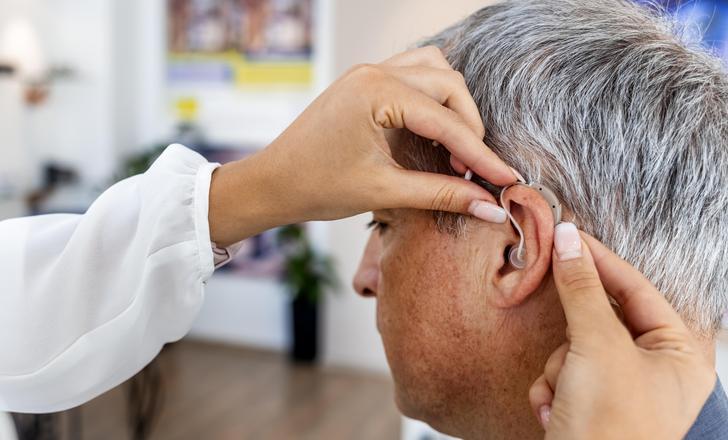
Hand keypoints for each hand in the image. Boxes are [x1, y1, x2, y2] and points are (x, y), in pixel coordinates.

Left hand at [209, 47, 515, 245]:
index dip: (480, 154)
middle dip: (470, 128)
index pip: (446, 121)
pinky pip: (414, 75)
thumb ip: (441, 195)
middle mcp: (374, 72)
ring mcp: (368, 72)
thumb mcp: (384, 193)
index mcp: (376, 92)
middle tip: (475, 171)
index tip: (506, 179)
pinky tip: (435, 130)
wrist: (272, 183)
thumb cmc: (317, 187)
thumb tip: (491, 208)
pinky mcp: (365, 82)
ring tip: (457, 149)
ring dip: (454, 107)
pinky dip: (433, 98)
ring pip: (435, 72)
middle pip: (449, 86)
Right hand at [529, 223, 715, 438]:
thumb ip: (582, 289)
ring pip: (573, 345)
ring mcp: (621, 387)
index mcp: (677, 352)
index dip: (599, 261)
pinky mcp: (591, 403)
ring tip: (564, 395)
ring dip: (558, 368)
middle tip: (564, 331)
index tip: (566, 235)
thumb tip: (569, 239)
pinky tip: (556, 412)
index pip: (635, 287)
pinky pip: (561, 371)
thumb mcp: (597, 346)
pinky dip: (551, 388)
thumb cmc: (612, 425)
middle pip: (600, 318)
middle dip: (573, 337)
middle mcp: (654, 368)